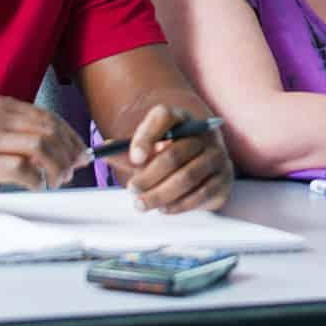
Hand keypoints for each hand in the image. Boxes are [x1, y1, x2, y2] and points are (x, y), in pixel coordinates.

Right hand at [0, 95, 88, 206]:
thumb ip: (17, 132)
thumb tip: (62, 148)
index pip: (48, 117)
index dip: (70, 136)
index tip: (81, 153)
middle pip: (49, 130)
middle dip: (69, 152)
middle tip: (74, 170)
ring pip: (41, 146)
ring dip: (58, 166)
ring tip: (58, 179)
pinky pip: (22, 169)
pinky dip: (38, 179)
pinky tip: (38, 185)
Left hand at [103, 103, 232, 213]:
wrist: (203, 167)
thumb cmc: (169, 156)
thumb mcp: (148, 151)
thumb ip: (127, 152)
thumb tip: (101, 152)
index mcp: (182, 118)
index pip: (164, 117)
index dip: (147, 136)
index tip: (134, 158)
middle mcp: (204, 133)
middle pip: (174, 154)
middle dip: (149, 176)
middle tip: (132, 190)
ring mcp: (218, 155)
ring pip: (186, 177)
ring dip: (160, 194)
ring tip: (141, 204)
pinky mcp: (225, 178)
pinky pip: (201, 194)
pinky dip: (179, 204)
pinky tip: (164, 208)